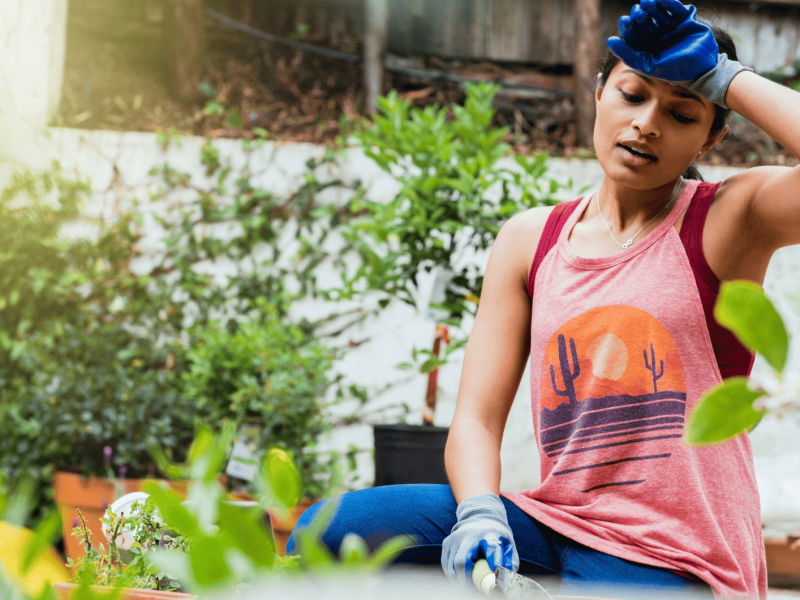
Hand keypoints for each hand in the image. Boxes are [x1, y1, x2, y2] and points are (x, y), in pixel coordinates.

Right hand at [441, 493, 518, 589]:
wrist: (480, 517)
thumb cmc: (496, 536)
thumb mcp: (508, 545)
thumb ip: (510, 562)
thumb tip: (505, 582)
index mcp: (490, 535)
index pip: (493, 548)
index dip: (495, 563)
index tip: (496, 579)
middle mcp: (470, 535)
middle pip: (463, 561)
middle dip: (465, 582)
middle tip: (472, 593)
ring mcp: (456, 538)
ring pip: (451, 566)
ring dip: (458, 581)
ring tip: (466, 589)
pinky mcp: (447, 542)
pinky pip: (446, 564)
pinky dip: (452, 575)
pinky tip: (459, 580)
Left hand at [607, 0, 751, 106]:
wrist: (702, 67)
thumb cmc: (674, 70)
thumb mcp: (649, 65)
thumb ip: (629, 54)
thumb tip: (609, 40)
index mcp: (645, 47)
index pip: (632, 34)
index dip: (628, 26)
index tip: (625, 20)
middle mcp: (656, 35)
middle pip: (643, 21)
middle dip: (639, 16)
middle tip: (638, 13)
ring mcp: (669, 26)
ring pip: (657, 12)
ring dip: (652, 6)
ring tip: (648, 2)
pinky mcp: (684, 18)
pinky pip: (674, 7)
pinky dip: (667, 2)